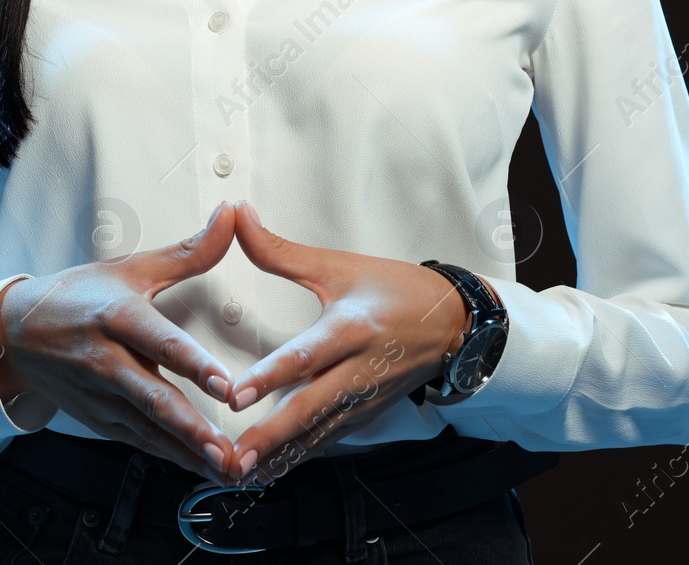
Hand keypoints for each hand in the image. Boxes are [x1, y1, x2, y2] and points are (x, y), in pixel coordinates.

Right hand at [0, 201, 241, 483]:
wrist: (18, 334)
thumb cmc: (80, 296)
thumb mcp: (132, 268)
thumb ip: (189, 251)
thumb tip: (231, 214)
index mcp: (117, 317)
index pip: (160, 343)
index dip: (193, 365)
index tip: (226, 384)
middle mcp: (106, 361)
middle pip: (153, 398)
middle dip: (191, 428)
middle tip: (227, 448)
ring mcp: (100, 396)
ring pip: (149, 429)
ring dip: (188, 452)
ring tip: (227, 469)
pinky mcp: (99, 419)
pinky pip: (139, 441)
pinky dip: (171, 457)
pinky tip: (203, 468)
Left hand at [219, 201, 471, 481]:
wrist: (452, 322)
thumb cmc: (395, 290)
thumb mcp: (339, 265)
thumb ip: (281, 251)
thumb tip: (238, 217)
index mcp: (352, 329)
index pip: (307, 355)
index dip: (271, 375)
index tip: (237, 394)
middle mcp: (359, 370)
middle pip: (311, 407)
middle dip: (272, 434)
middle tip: (236, 454)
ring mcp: (364, 399)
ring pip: (318, 432)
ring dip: (280, 454)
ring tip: (243, 472)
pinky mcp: (365, 415)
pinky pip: (328, 440)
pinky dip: (299, 457)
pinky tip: (270, 472)